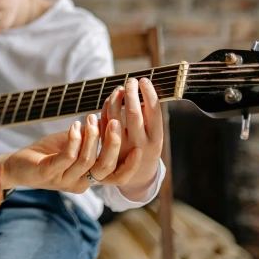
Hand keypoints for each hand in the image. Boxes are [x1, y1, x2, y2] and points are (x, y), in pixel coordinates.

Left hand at [0, 113, 141, 192]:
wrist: (18, 165)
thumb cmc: (48, 153)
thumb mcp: (74, 144)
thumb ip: (91, 138)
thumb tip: (110, 118)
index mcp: (89, 178)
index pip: (115, 178)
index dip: (130, 167)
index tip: (140, 150)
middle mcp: (80, 183)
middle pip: (105, 169)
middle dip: (113, 145)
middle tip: (116, 123)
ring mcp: (63, 179)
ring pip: (87, 161)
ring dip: (92, 137)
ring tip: (91, 118)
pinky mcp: (48, 173)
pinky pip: (67, 157)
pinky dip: (74, 139)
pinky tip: (74, 126)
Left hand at [101, 78, 162, 200]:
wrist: (137, 178)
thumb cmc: (147, 148)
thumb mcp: (154, 136)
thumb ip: (149, 117)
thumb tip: (143, 88)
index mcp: (155, 139)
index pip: (153, 111)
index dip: (148, 93)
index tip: (144, 80)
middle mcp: (139, 144)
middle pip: (133, 112)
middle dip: (132, 93)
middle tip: (131, 80)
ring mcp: (121, 147)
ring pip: (114, 117)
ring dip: (116, 99)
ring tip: (120, 88)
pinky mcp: (106, 148)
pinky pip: (102, 124)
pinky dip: (105, 109)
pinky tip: (110, 100)